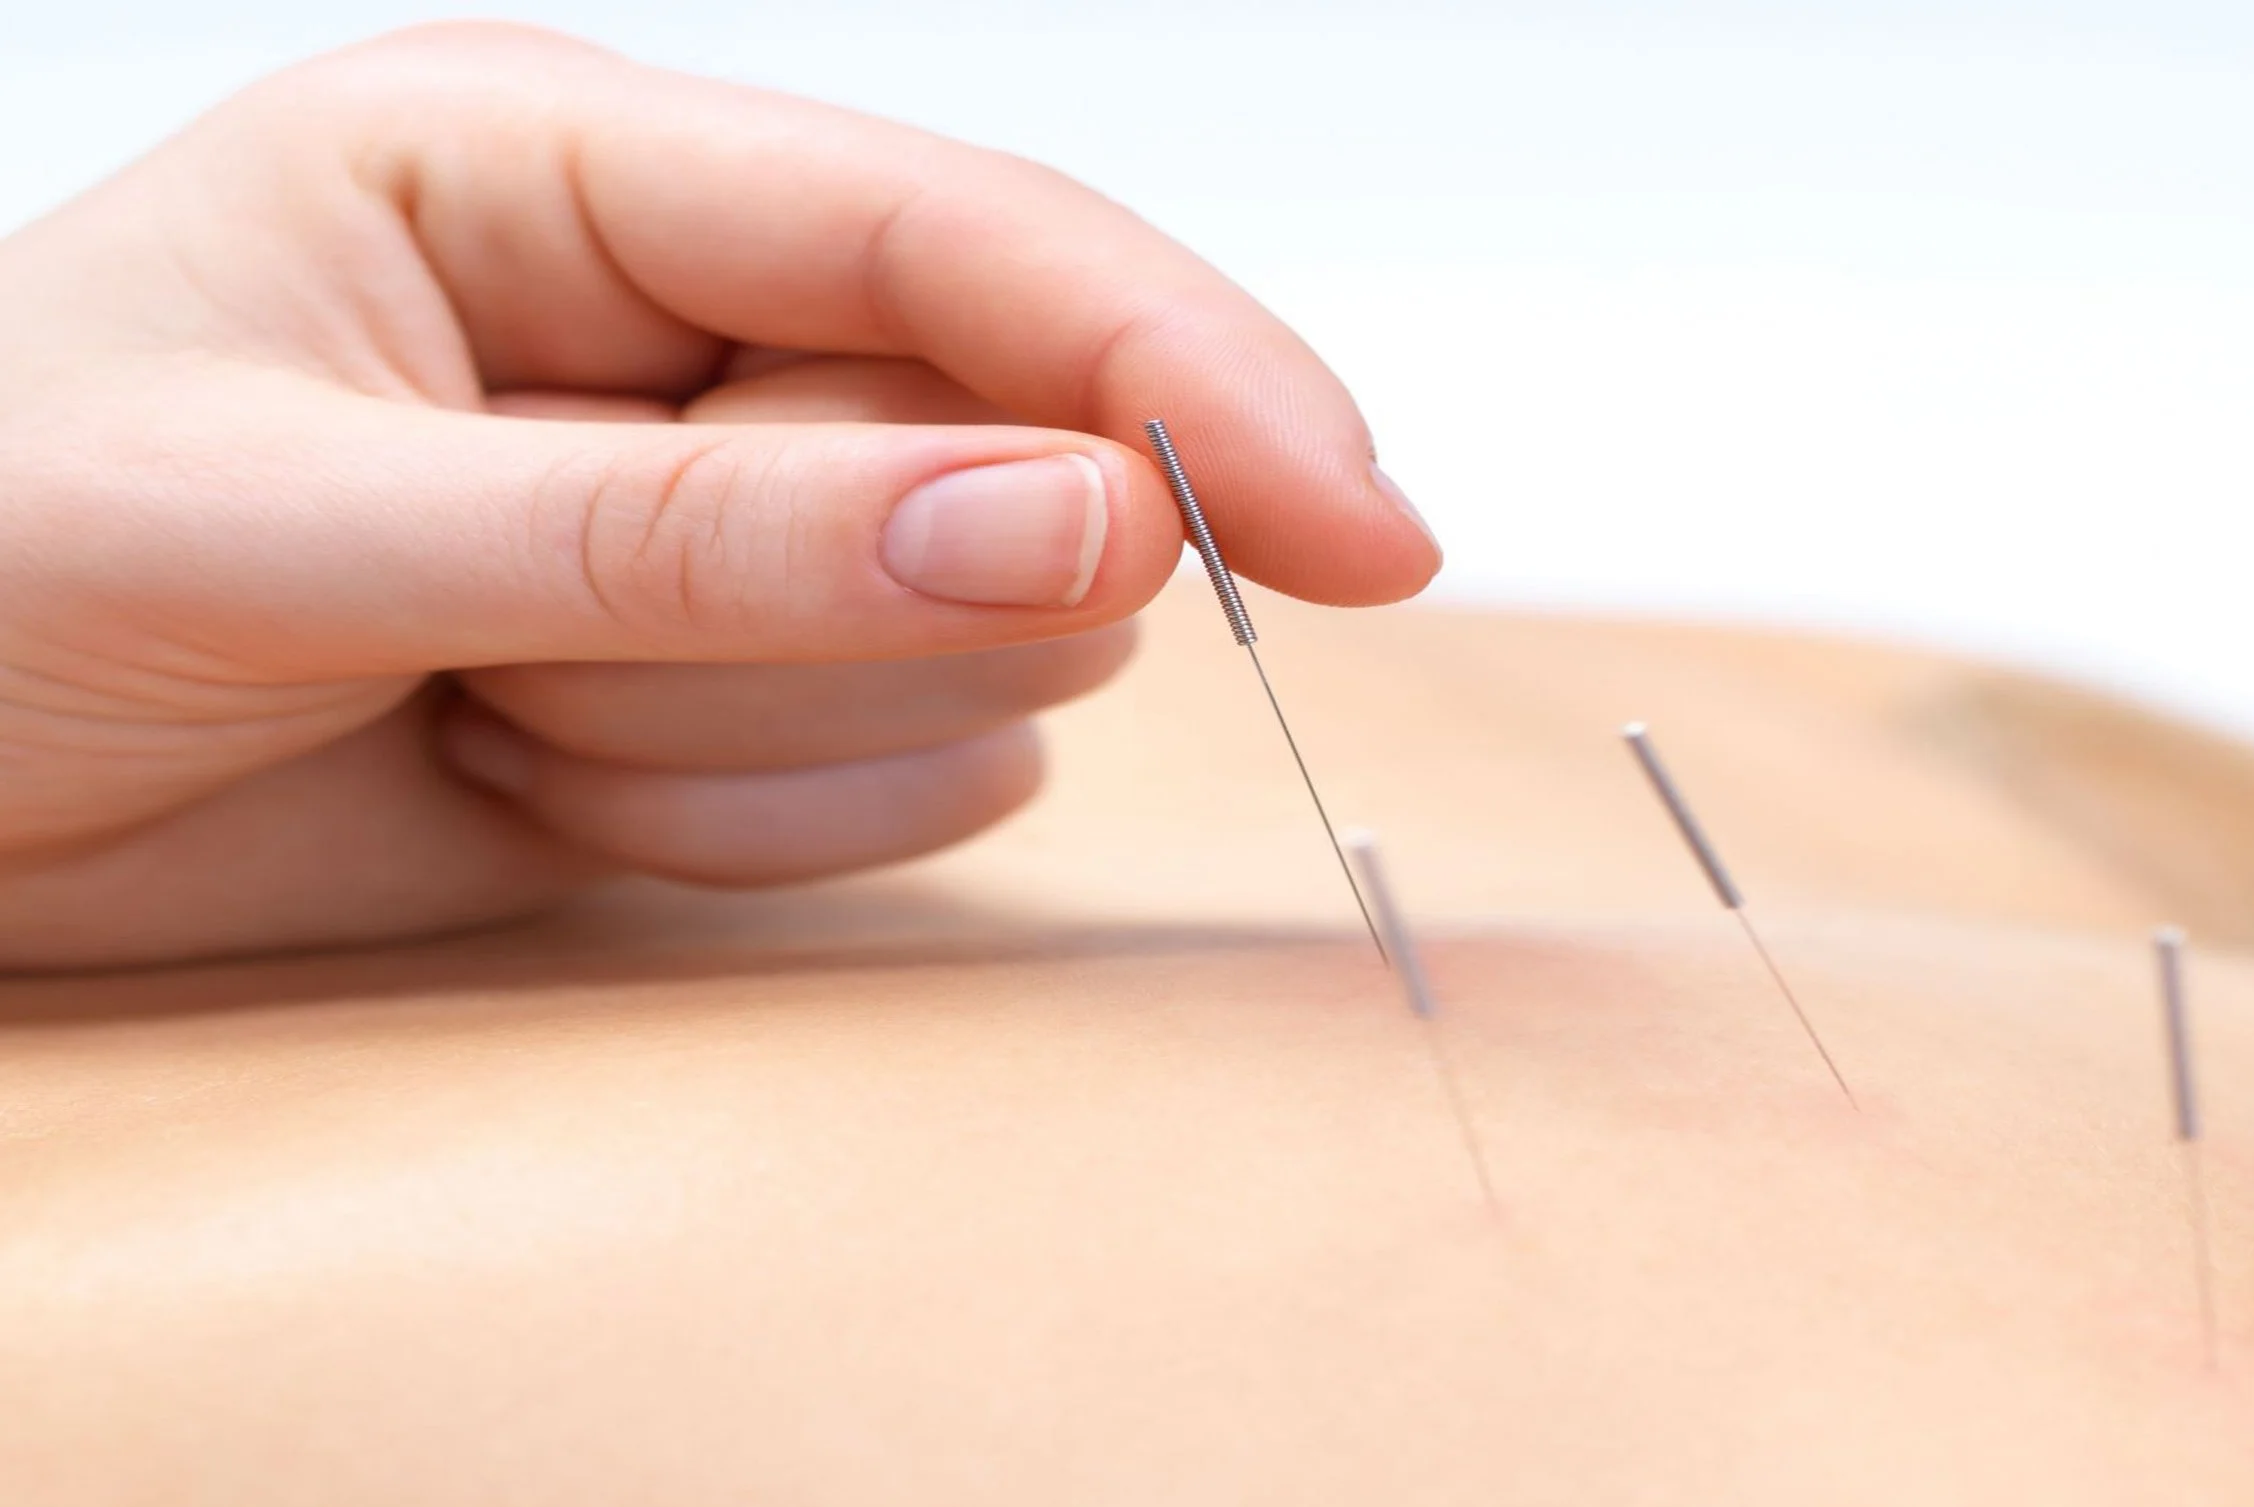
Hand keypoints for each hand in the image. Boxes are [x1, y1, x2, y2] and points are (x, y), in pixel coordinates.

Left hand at [0, 24, 1437, 970]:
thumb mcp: (305, 528)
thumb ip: (699, 535)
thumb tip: (1081, 530)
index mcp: (566, 168)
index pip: (964, 238)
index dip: (1180, 368)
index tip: (1358, 530)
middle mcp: (686, 326)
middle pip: (1008, 468)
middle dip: (816, 622)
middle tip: (533, 666)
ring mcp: (736, 521)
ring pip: (985, 651)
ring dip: (746, 743)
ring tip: (495, 724)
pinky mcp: (749, 689)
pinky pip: (915, 788)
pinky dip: (741, 833)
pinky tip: (538, 790)